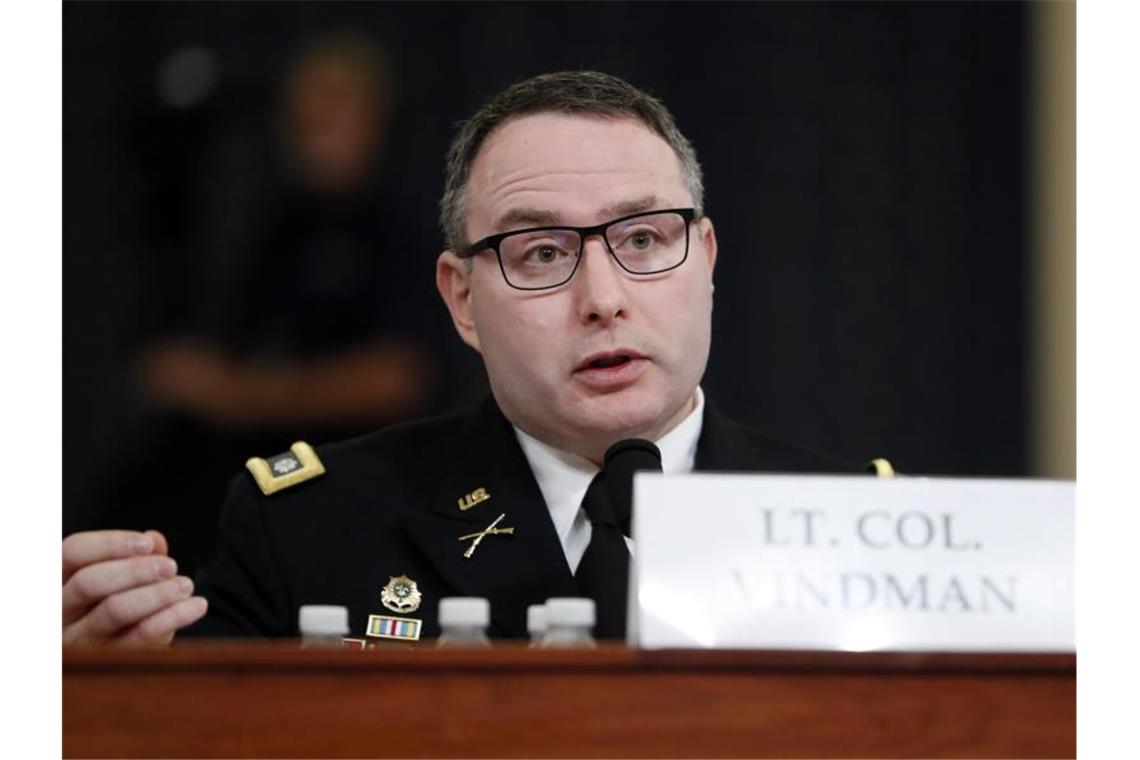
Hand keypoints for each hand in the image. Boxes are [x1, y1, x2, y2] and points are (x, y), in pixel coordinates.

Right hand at [62, 530, 207, 646]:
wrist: (125, 651)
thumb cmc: (119, 601)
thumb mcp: (125, 576)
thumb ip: (137, 555)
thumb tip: (154, 539)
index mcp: (57, 581)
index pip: (72, 552)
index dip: (110, 544)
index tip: (147, 543)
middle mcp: (59, 612)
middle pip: (89, 582)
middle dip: (135, 570)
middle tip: (171, 565)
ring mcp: (78, 641)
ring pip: (114, 610)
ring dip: (157, 593)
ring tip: (186, 585)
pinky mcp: (108, 661)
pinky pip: (141, 637)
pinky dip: (173, 617)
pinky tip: (196, 606)